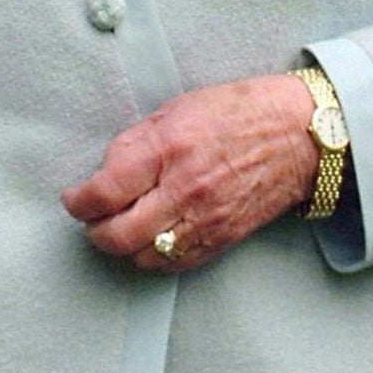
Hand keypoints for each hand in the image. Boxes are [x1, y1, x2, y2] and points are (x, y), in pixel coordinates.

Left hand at [62, 75, 319, 275]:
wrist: (298, 135)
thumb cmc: (239, 112)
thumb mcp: (177, 109)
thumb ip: (136, 143)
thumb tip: (104, 174)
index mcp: (168, 148)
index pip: (105, 192)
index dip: (79, 201)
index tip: (74, 198)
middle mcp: (185, 189)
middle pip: (117, 235)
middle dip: (93, 231)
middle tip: (90, 219)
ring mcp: (205, 219)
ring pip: (143, 255)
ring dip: (122, 247)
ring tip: (119, 227)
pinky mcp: (221, 239)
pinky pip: (174, 263)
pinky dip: (153, 256)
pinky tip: (150, 238)